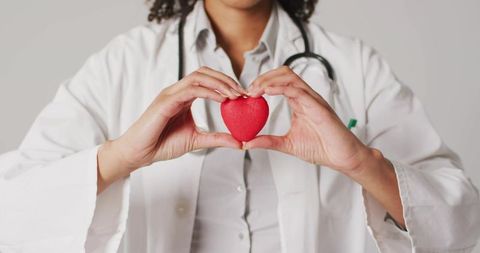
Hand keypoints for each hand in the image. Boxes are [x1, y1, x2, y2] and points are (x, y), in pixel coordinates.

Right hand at [98, 67, 243, 187]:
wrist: (140, 153)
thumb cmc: (162, 144)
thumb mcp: (196, 140)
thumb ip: (216, 138)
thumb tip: (239, 142)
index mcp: (184, 97)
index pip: (207, 80)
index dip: (226, 84)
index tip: (243, 95)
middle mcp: (177, 92)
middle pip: (204, 73)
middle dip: (225, 79)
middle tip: (243, 92)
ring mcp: (170, 94)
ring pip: (198, 77)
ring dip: (219, 83)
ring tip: (235, 94)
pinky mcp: (165, 102)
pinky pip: (190, 90)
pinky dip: (208, 92)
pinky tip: (221, 100)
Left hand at [244, 66, 370, 174]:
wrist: (343, 157)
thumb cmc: (322, 148)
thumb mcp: (287, 144)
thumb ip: (268, 141)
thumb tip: (247, 143)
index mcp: (299, 102)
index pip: (279, 82)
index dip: (262, 83)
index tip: (247, 94)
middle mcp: (306, 97)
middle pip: (283, 73)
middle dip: (263, 77)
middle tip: (248, 90)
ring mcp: (313, 99)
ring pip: (290, 76)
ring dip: (269, 79)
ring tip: (255, 90)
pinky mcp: (318, 106)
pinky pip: (298, 90)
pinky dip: (281, 88)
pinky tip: (268, 92)